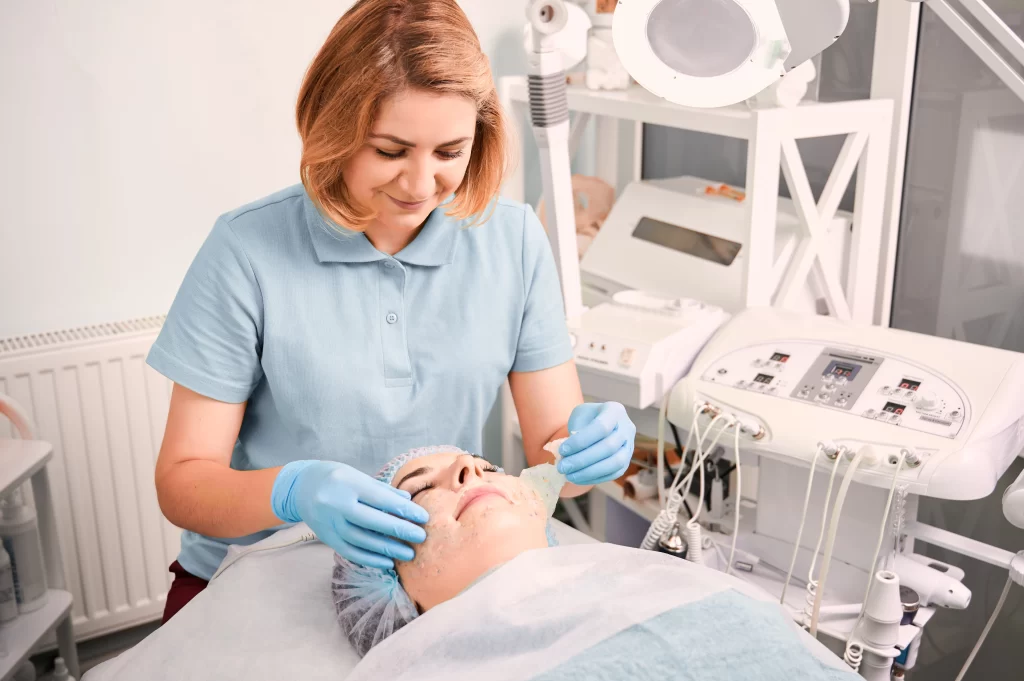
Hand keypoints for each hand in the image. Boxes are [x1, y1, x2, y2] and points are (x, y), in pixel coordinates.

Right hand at [271, 461, 428, 569]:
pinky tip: (386, 563)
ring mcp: (330, 523)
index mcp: (349, 484)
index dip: (405, 510)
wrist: (300, 487)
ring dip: (388, 550)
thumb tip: (408, 501)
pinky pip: (350, 551)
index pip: (382, 500)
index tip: (424, 518)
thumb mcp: (358, 476)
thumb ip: (383, 490)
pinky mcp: (327, 538)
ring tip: (408, 554)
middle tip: (421, 537)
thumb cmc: (336, 478)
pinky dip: (369, 559)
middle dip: (400, 531)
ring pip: (362, 540)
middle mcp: (337, 504)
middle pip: (373, 522)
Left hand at [556, 402, 635, 485]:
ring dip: (589, 472)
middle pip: (608, 447)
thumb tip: (570, 454)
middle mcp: (627, 428)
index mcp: (615, 411)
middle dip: (583, 459)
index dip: (581, 441)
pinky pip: (613, 474)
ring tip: (569, 476)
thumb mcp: (579, 415)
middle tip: (563, 467)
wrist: (598, 425)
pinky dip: (594, 478)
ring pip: (614, 463)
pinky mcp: (626, 462)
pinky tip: (578, 479)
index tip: (562, 450)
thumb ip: (576, 430)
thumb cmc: (587, 419)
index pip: (601, 427)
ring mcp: (629, 446)